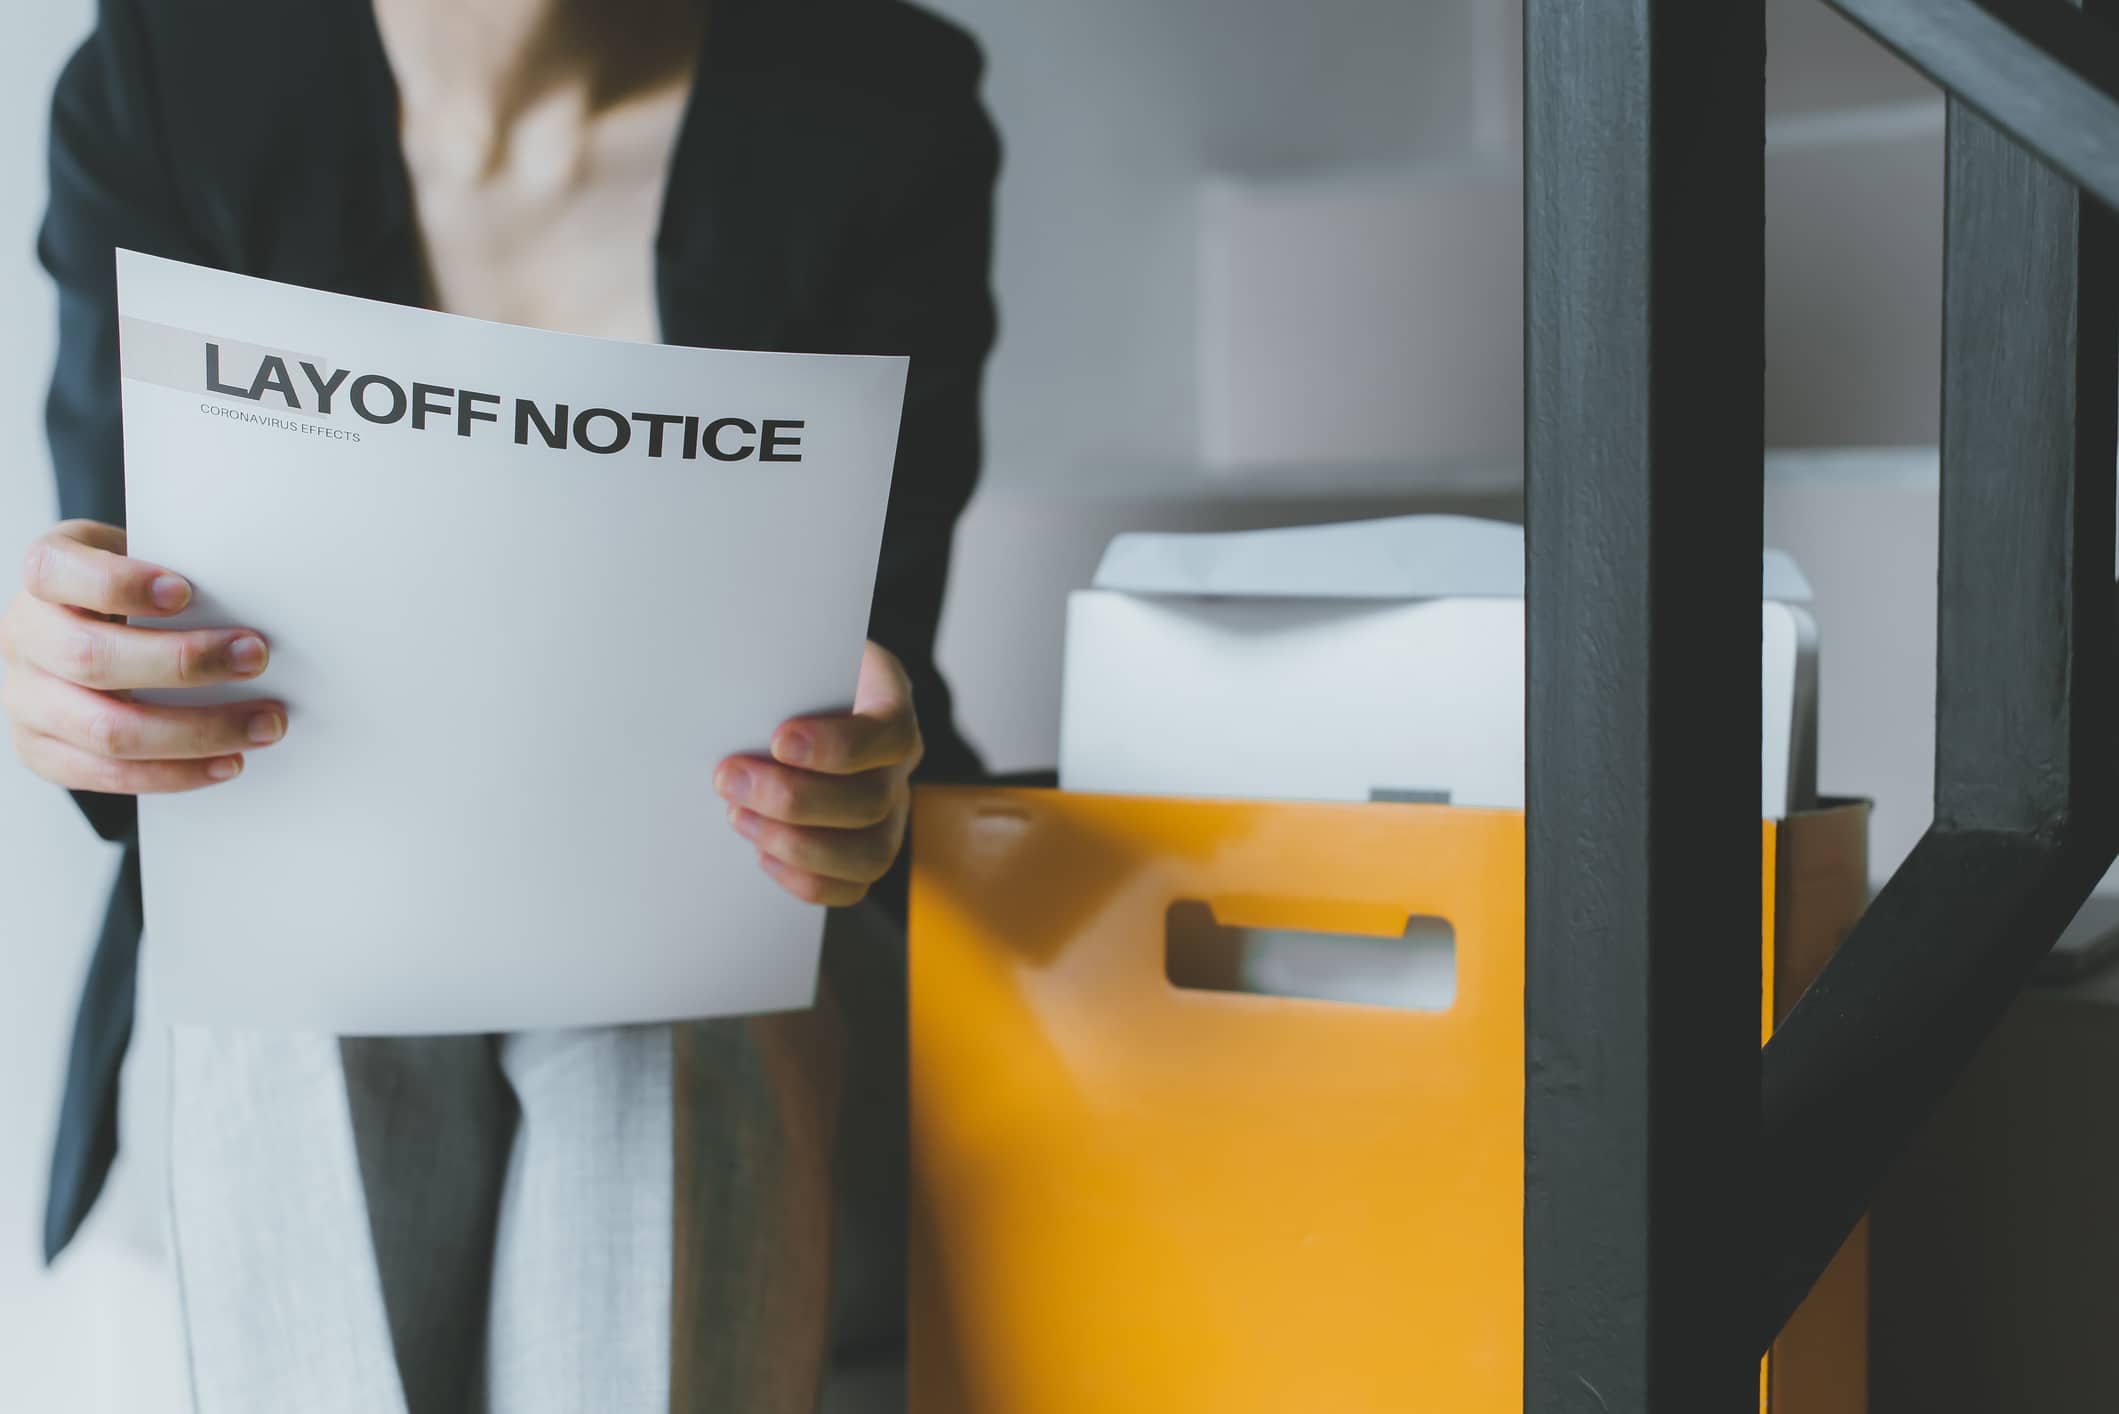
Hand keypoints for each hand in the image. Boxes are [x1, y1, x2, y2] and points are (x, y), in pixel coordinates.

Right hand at [1, 520, 284, 793]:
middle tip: (254, 657)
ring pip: (106, 729)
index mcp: (45, 575)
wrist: (91, 632)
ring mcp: (24, 698)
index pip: (57, 571)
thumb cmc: (135, 595)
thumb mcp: (147, 560)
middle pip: (91, 658)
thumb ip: (177, 576)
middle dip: (184, 663)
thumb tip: (253, 608)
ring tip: (262, 724)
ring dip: (197, 732)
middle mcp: (23, 636)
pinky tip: (227, 761)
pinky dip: (177, 773)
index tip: (184, 592)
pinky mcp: (40, 750)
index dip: (118, 584)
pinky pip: (107, 775)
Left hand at [715, 640, 921, 906]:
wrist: (803, 695)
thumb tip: (723, 686)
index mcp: (890, 705)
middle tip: (730, 780)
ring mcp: (890, 813)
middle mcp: (899, 765)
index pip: (890, 732)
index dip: (839, 747)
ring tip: (739, 816)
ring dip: (796, 844)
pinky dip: (804, 879)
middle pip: (873, 801)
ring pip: (870, 854)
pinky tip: (761, 852)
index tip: (778, 740)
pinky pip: (852, 886)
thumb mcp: (792, 653)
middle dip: (794, 800)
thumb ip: (777, 668)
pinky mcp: (867, 849)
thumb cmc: (796, 673)